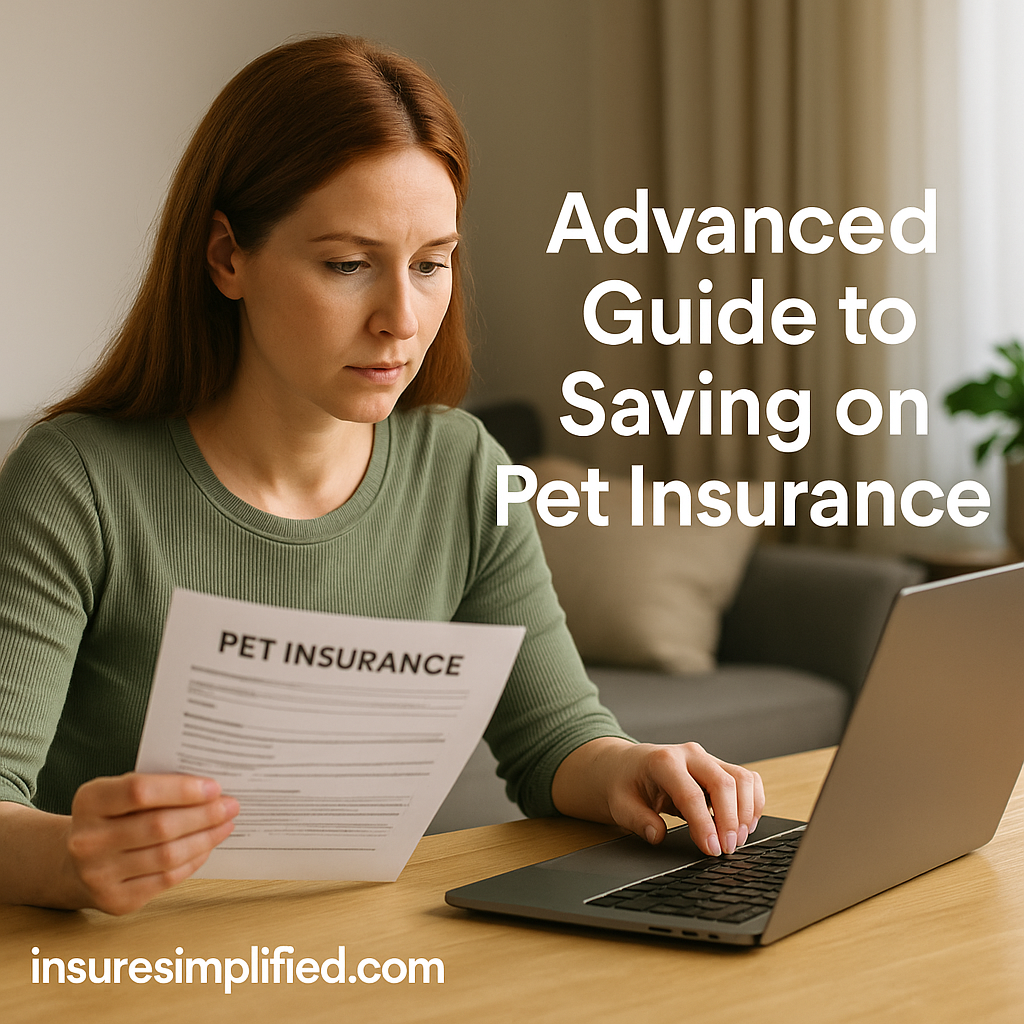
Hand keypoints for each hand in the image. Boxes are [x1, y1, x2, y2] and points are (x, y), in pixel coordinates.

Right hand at [63, 772, 238, 913]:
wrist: (74, 864)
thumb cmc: (111, 818)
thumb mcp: (119, 793)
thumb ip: (156, 786)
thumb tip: (210, 788)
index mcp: (89, 801)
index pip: (140, 791)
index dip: (182, 789)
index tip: (214, 787)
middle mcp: (88, 840)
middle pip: (159, 826)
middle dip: (204, 815)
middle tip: (230, 806)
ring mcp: (99, 874)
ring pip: (167, 855)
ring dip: (205, 838)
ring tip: (225, 825)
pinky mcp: (115, 900)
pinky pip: (166, 878)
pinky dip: (193, 860)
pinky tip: (207, 846)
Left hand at [551, 738, 764, 856]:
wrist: (627, 766)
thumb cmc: (625, 785)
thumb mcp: (620, 805)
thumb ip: (638, 820)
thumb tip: (657, 836)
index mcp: (663, 761)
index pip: (691, 794)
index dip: (704, 824)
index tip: (712, 849)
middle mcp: (689, 754)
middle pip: (724, 782)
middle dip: (730, 820)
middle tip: (727, 849)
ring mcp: (707, 759)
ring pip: (741, 778)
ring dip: (746, 811)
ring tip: (737, 839)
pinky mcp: (719, 767)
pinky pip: (746, 780)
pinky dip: (752, 802)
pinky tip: (745, 825)